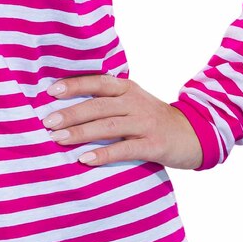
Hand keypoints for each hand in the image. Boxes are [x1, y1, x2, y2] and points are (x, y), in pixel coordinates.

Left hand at [41, 73, 204, 170]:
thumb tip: (66, 106)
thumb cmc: (153, 120)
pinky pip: (125, 149)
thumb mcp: (134, 102)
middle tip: (48, 122)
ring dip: (81, 133)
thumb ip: (108, 101)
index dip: (74, 85)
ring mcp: (145, 124)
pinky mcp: (154, 145)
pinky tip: (85, 159)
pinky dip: (103, 154)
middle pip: (98, 105)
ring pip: (108, 126)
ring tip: (58, 140)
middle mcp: (135, 103)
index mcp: (128, 89)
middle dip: (71, 113)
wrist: (194, 134)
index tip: (50, 91)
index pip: (98, 82)